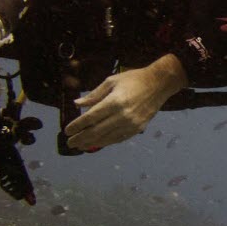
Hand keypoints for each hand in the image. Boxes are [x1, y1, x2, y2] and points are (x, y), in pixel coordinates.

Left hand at [64, 54, 188, 149]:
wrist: (159, 84)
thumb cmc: (133, 79)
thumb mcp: (111, 81)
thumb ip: (94, 94)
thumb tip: (77, 103)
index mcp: (114, 101)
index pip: (91, 118)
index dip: (77, 125)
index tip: (67, 131)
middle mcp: (122, 115)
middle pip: (96, 131)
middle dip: (81, 138)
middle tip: (70, 143)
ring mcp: (131, 124)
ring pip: (107, 138)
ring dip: (92, 143)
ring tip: (80, 146)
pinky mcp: (138, 128)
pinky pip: (119, 138)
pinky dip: (106, 142)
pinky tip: (97, 143)